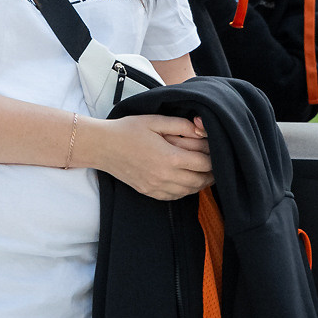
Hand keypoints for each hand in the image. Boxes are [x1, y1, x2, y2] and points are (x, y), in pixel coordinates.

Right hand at [94, 113, 213, 199]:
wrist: (102, 146)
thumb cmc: (128, 130)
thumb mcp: (155, 121)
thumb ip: (181, 125)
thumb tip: (202, 131)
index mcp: (170, 157)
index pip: (205, 164)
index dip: (215, 157)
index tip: (215, 150)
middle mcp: (166, 176)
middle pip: (201, 180)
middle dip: (212, 172)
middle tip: (214, 163)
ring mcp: (157, 187)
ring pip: (190, 191)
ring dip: (200, 183)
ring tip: (202, 171)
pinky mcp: (150, 192)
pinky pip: (176, 197)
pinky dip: (185, 190)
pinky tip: (185, 180)